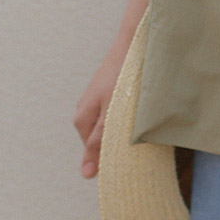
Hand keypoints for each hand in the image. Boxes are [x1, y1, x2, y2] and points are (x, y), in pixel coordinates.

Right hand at [73, 42, 129, 178]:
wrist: (132, 44)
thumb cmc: (122, 78)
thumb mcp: (110, 115)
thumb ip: (98, 143)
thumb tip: (86, 174)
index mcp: (82, 120)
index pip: (94, 153)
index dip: (112, 156)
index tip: (131, 152)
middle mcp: (85, 112)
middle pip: (101, 140)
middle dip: (118, 141)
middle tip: (136, 133)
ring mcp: (95, 102)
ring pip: (109, 127)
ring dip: (123, 128)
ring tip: (137, 119)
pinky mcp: (106, 93)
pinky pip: (114, 114)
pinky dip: (125, 116)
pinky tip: (136, 109)